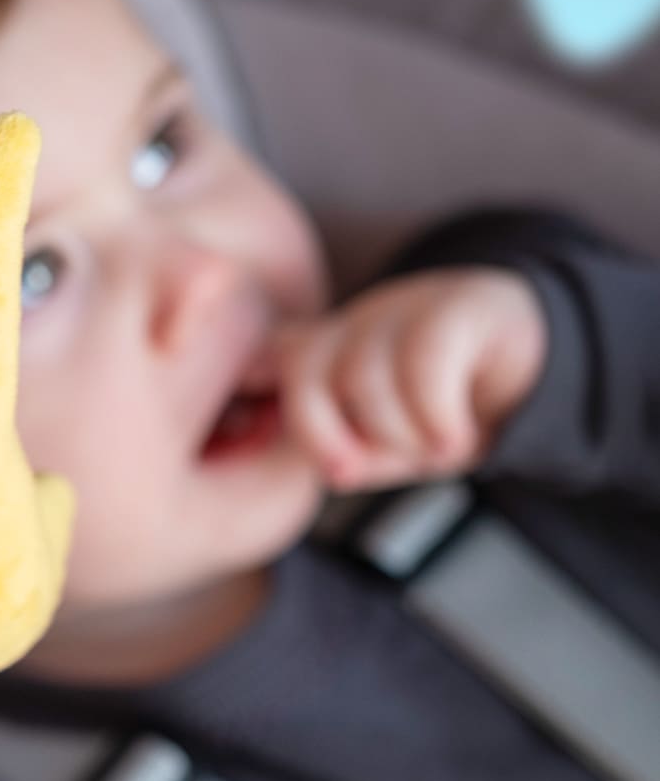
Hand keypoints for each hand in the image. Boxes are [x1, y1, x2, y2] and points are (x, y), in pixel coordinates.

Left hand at [275, 268, 545, 490]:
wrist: (532, 357)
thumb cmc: (443, 408)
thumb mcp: (393, 446)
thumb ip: (353, 457)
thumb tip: (331, 469)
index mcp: (318, 356)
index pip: (260, 367)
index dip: (247, 394)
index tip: (276, 443)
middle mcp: (350, 327)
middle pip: (301, 371)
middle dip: (318, 434)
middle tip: (347, 473)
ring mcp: (399, 310)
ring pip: (362, 373)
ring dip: (395, 432)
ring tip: (434, 453)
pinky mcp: (456, 307)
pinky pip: (422, 361)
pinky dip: (433, 415)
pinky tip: (454, 439)